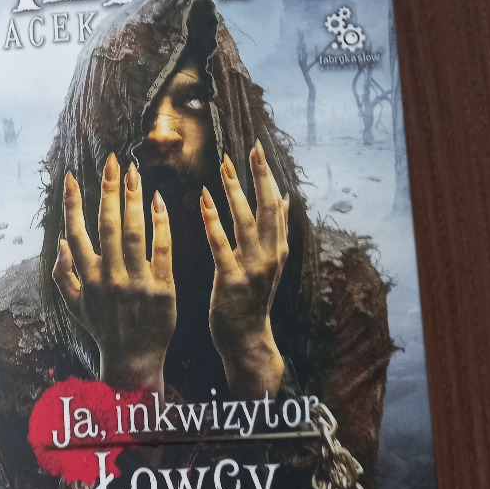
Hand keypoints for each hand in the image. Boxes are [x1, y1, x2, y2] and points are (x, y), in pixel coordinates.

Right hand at [52, 153, 176, 393]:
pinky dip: (161, 224)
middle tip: (113, 161)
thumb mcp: (75, 305)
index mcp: (88, 278)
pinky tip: (159, 201)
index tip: (71, 174)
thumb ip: (63, 274)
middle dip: (109, 189)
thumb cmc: (103, 330)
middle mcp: (110, 277)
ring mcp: (137, 281)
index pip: (76, 231)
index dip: (72, 202)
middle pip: (108, 224)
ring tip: (135, 172)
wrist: (133, 360)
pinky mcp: (163, 287)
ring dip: (133, 198)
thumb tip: (60, 242)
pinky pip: (162, 249)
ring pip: (134, 231)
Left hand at [200, 140, 289, 397]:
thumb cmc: (252, 299)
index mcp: (277, 248)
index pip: (275, 204)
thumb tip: (285, 197)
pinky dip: (214, 221)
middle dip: (259, 176)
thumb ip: (276, 230)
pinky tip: (204, 200)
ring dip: (236, 192)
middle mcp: (270, 255)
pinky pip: (223, 246)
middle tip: (250, 148)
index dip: (267, 175)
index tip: (258, 149)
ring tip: (225, 166)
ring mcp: (253, 269)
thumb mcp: (270, 262)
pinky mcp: (232, 281)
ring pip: (247, 222)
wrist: (247, 339)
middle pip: (268, 208)